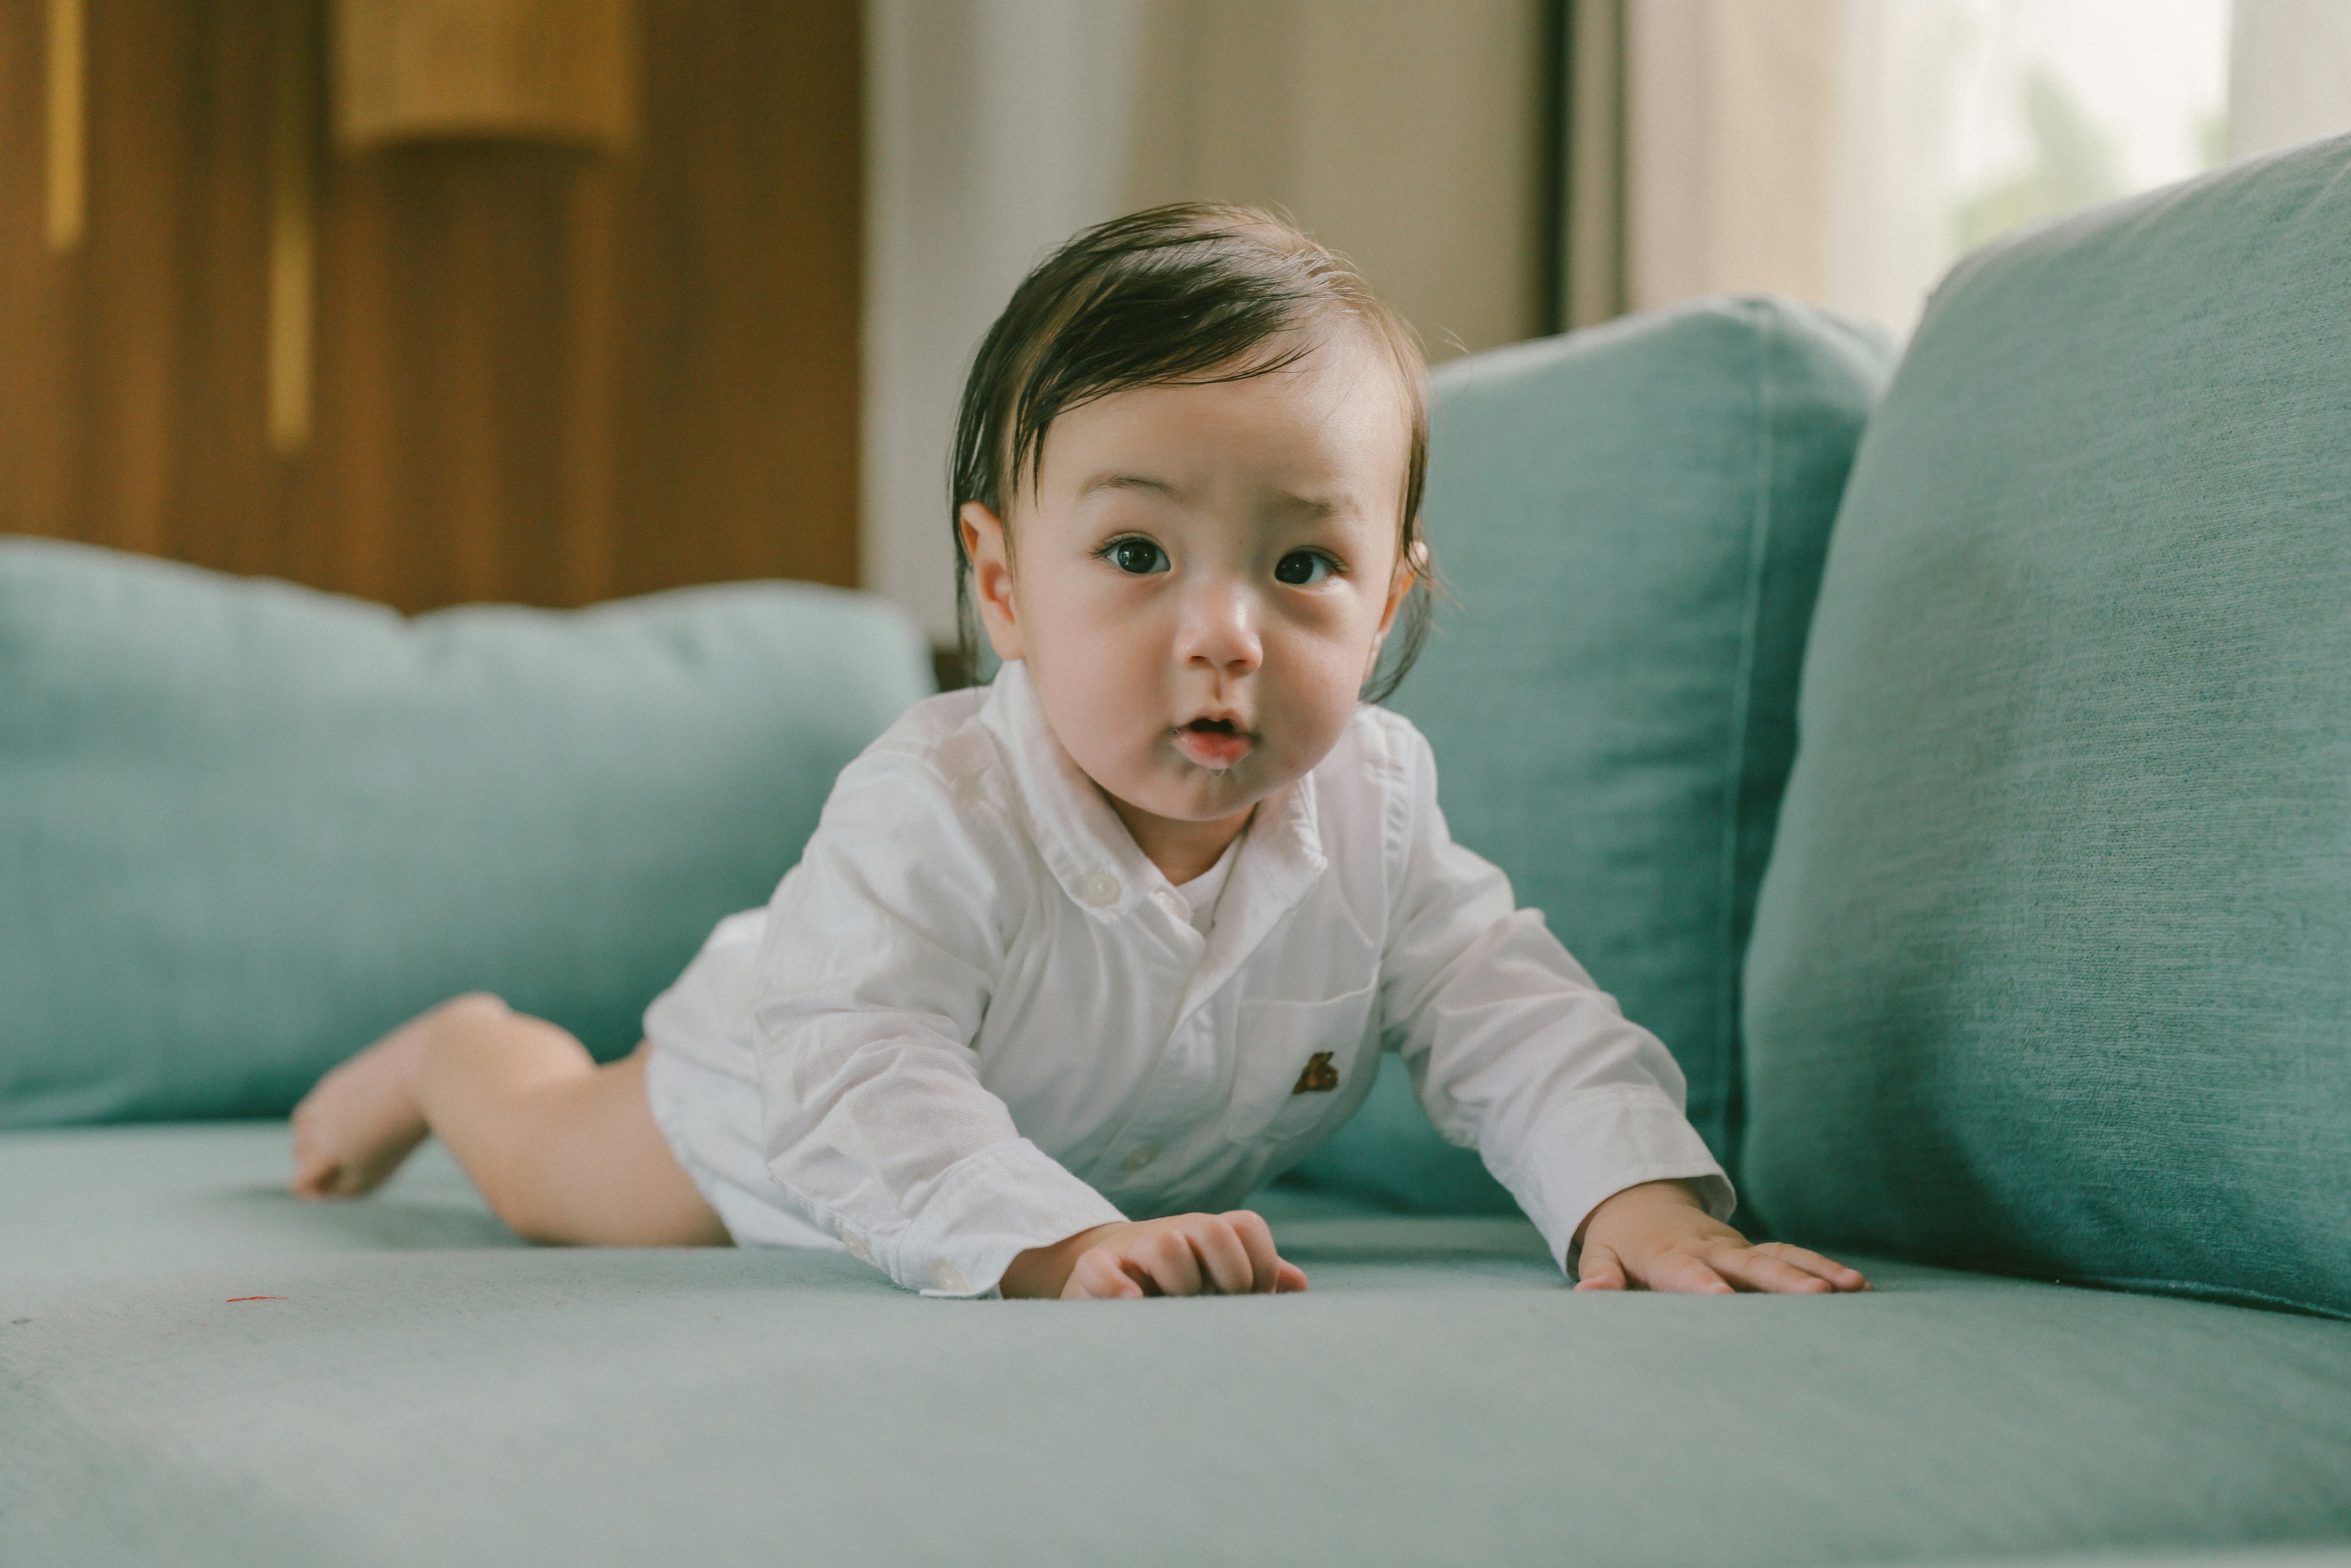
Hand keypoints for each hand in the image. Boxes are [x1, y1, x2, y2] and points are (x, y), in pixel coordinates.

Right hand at [1001, 1210, 1310, 1299]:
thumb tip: (1297, 1284)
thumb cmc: (1173, 1286)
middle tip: (1218, 1304)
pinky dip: (1117, 1287)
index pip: (1247, 1226)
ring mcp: (1133, 1249)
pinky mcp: (1093, 1270)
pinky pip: (1100, 1269)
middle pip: (1213, 1230)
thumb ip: (1257, 1276)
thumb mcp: (1215, 1279)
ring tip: (1174, 1311)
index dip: (1262, 1263)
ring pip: (1166, 1244)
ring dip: (1179, 1281)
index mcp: (1208, 1234)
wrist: (1105, 1280)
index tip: (1254, 1297)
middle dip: (1228, 1272)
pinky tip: (1133, 1305)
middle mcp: (1174, 1233)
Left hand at [1572, 1180, 1869, 1294]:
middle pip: (1748, 1266)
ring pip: (1779, 1257)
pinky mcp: (1752, 1252)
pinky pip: (1790, 1256)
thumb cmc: (1620, 1239)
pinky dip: (1821, 1267)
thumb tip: (1590, 1293)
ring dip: (1816, 1271)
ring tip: (1854, 1288)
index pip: (1688, 1273)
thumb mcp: (1601, 1252)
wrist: (1639, 1198)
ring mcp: (1735, 1249)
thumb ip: (1600, 1276)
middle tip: (1819, 1297)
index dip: (1704, 1286)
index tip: (1723, 1300)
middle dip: (1783, 1281)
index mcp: (1668, 1256)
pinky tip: (1857, 1286)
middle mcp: (1709, 1250)